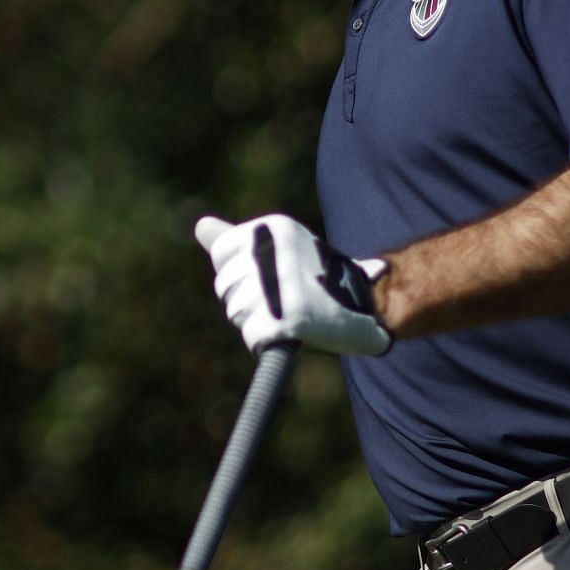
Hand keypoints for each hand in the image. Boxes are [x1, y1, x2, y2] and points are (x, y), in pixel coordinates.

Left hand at [194, 214, 392, 355]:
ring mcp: (279, 284)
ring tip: (291, 311)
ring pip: (236, 312)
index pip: (222, 253)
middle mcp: (272, 250)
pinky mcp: (286, 318)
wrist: (369, 305)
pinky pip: (252, 337)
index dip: (240, 273)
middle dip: (248, 299)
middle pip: (225, 286)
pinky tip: (292, 331)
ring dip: (258, 321)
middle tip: (285, 296)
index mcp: (271, 227)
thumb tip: (199, 226)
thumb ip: (237, 239)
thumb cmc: (317, 277)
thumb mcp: (278, 248)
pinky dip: (267, 342)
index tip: (272, 275)